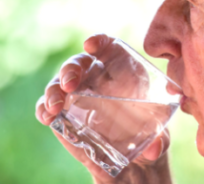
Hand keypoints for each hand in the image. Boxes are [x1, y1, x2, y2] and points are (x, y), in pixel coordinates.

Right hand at [36, 34, 172, 183]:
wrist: (132, 161)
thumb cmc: (148, 136)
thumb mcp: (159, 138)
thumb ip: (159, 141)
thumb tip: (154, 150)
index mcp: (121, 71)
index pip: (107, 46)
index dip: (99, 41)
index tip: (91, 45)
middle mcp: (96, 78)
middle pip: (79, 63)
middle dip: (71, 69)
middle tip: (70, 84)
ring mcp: (76, 96)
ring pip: (58, 83)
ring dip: (54, 90)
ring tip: (55, 106)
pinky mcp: (63, 116)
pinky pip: (47, 106)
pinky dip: (44, 109)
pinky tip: (47, 116)